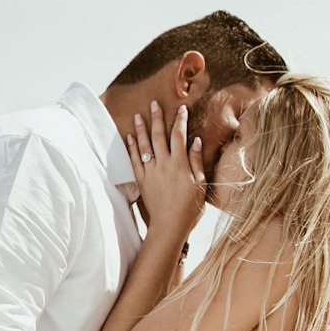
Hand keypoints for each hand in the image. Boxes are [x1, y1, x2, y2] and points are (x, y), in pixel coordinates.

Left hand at [127, 101, 205, 236]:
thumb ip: (196, 161)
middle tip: (154, 103)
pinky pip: (135, 160)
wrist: (170, 226)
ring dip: (141, 128)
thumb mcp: (200, 184)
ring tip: (138, 115)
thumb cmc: (189, 208)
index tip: (181, 108)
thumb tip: (196, 141)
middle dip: (157, 118)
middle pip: (159, 135)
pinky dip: (132, 147)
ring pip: (144, 145)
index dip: (181, 120)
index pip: (180, 136)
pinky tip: (130, 137)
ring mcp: (151, 172)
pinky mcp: (142, 181)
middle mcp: (164, 164)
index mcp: (180, 164)